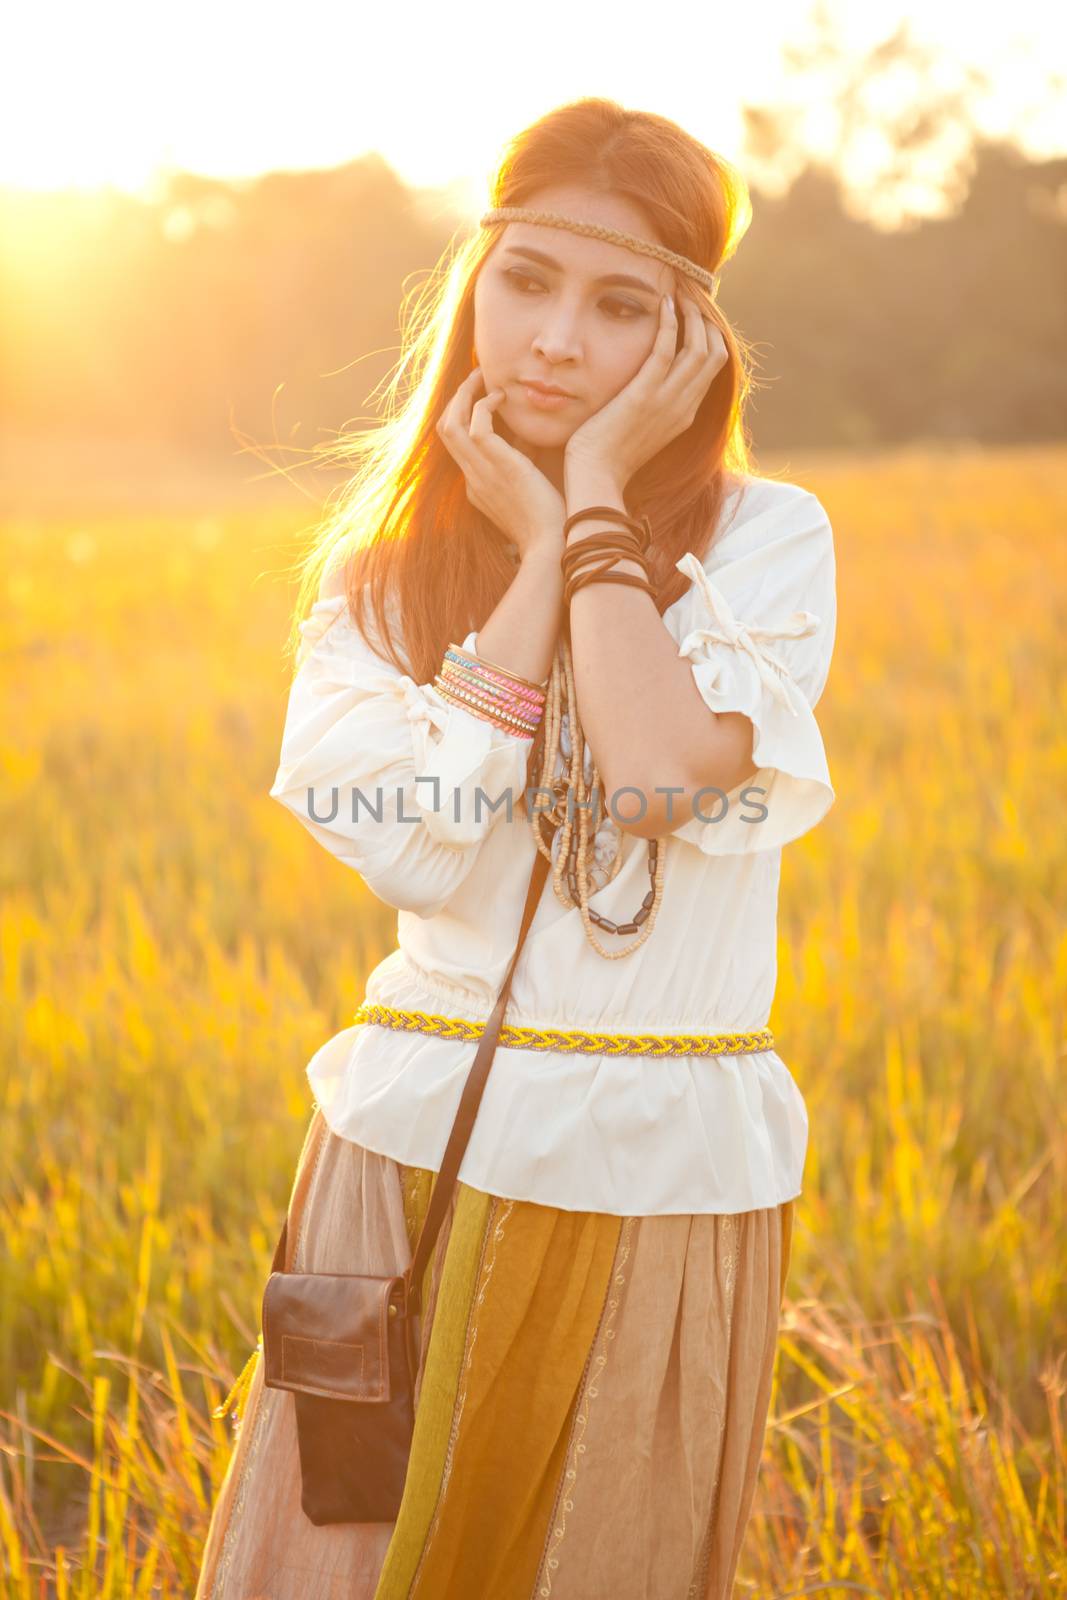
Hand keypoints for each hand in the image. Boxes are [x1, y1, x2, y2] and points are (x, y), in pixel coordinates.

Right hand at [436, 367, 565, 560]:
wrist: (553, 545)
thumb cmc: (551, 521)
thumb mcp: (529, 488)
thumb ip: (521, 463)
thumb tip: (526, 438)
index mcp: (477, 487)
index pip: (457, 446)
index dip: (463, 416)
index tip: (481, 397)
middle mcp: (472, 478)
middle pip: (444, 430)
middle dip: (456, 400)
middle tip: (476, 378)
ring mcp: (479, 472)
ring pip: (450, 423)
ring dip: (463, 395)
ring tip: (482, 376)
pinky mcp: (495, 464)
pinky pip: (476, 423)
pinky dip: (483, 403)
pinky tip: (502, 397)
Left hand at [563, 288, 727, 488]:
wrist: (595, 478)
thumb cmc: (606, 456)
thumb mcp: (639, 430)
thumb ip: (650, 407)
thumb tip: (645, 385)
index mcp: (684, 415)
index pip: (712, 369)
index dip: (709, 338)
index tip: (695, 317)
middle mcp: (683, 407)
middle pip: (715, 355)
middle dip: (707, 321)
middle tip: (690, 298)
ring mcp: (667, 401)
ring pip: (700, 349)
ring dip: (693, 315)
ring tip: (680, 294)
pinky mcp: (644, 394)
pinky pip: (667, 350)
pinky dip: (670, 323)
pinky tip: (664, 303)